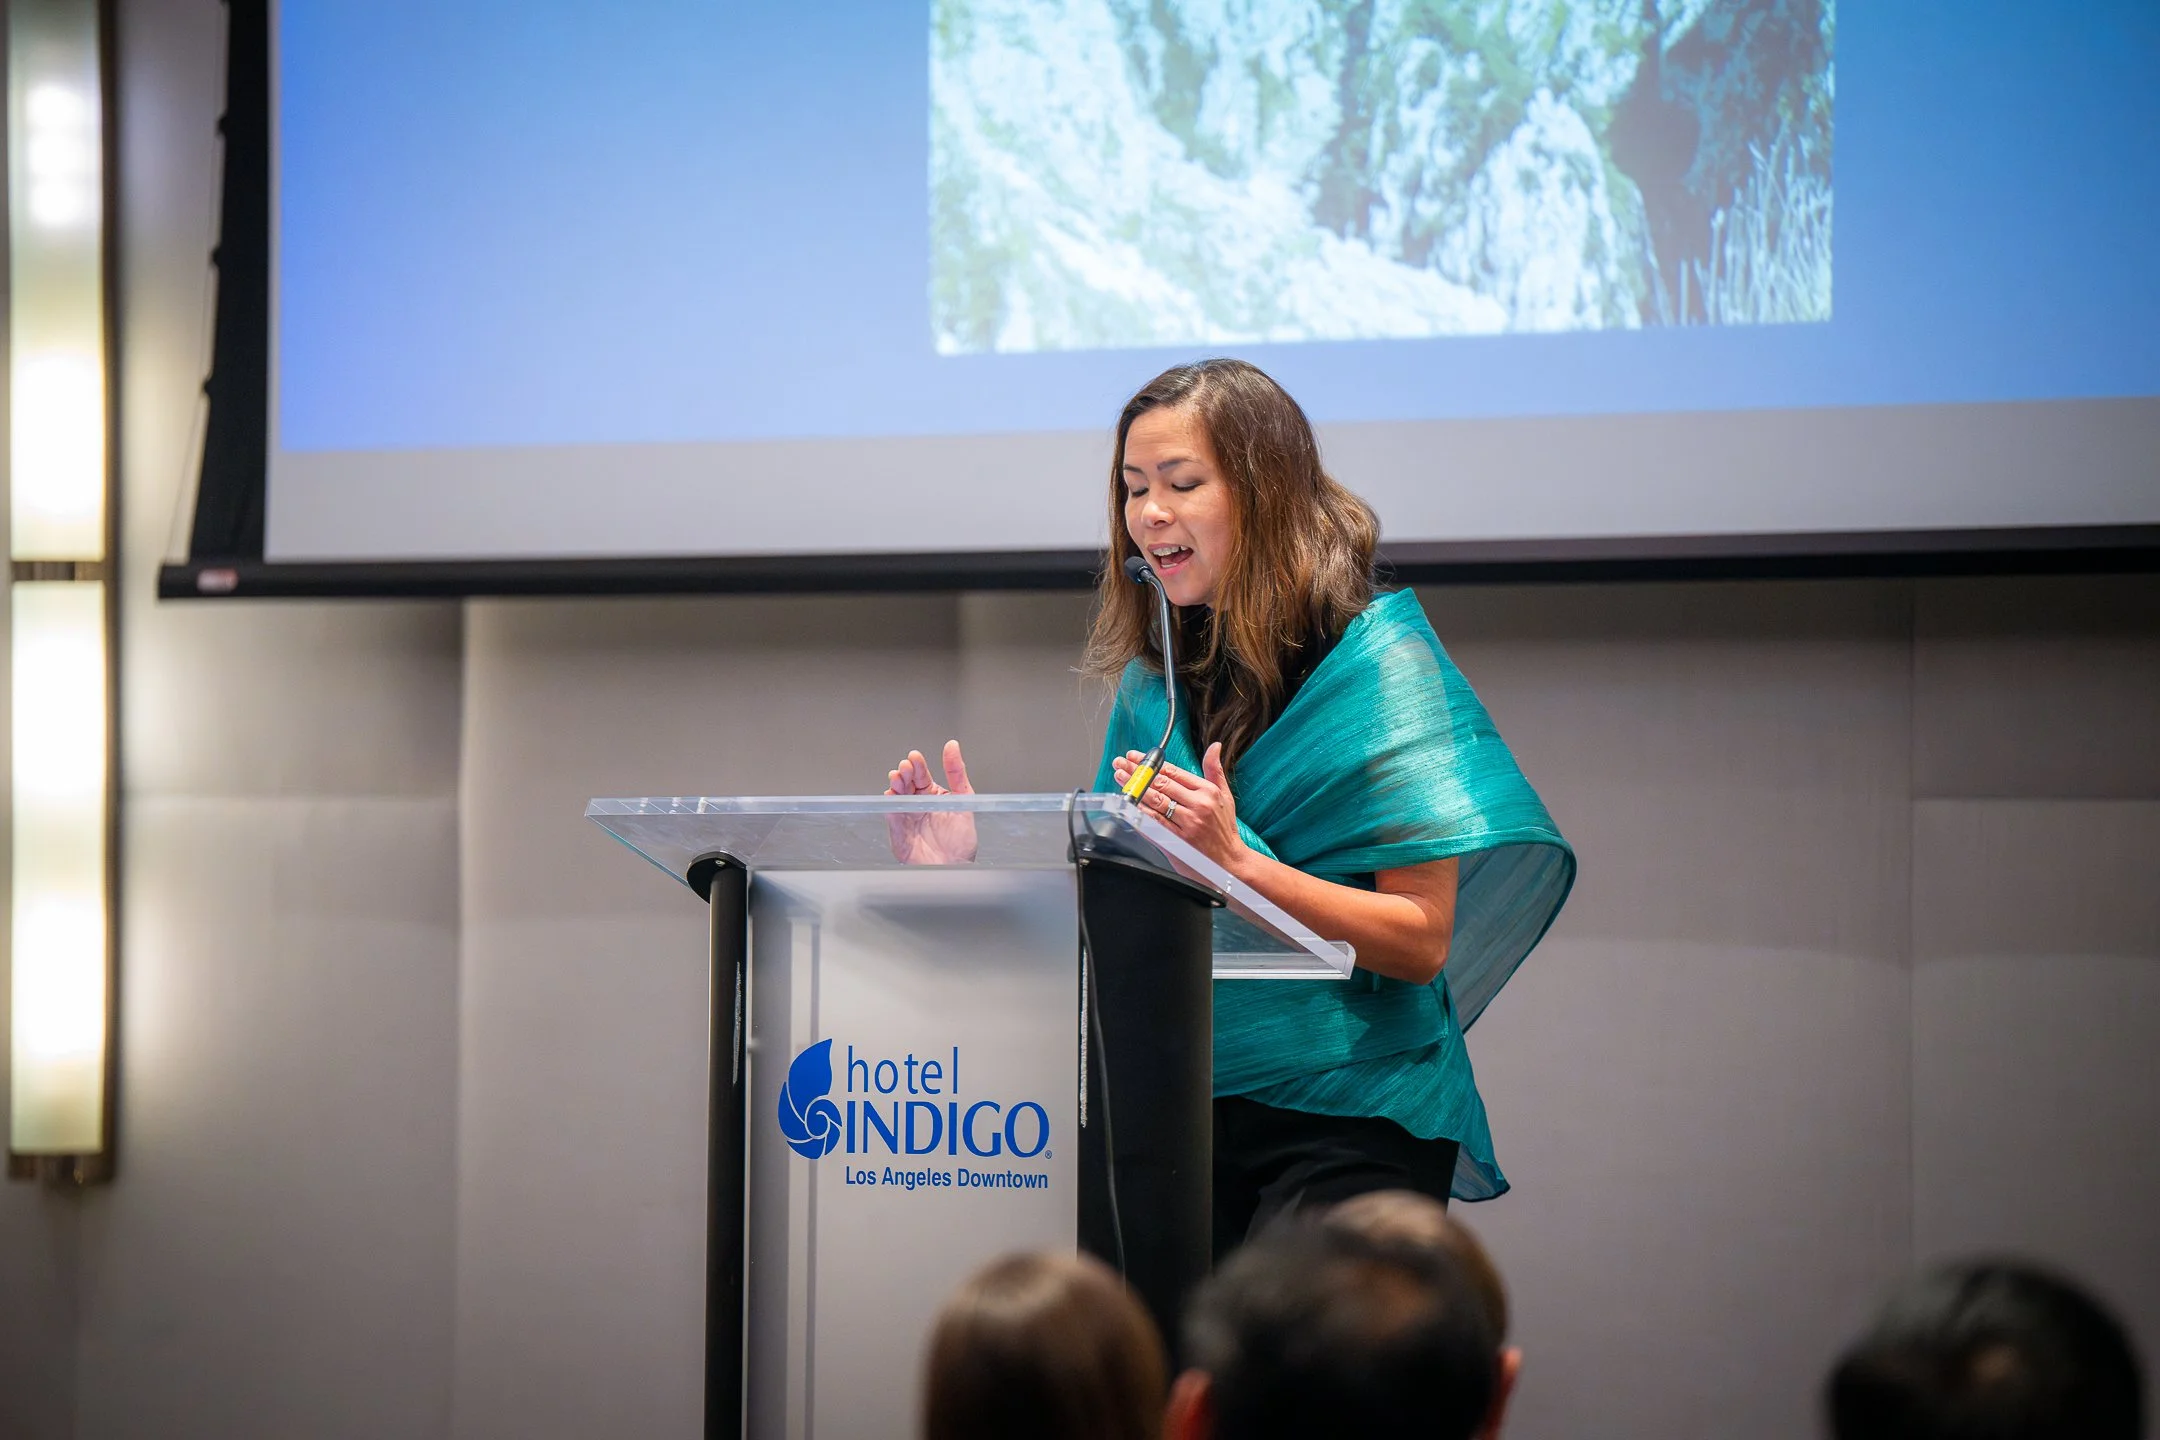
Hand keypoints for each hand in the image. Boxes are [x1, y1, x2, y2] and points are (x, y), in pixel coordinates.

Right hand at [883, 740, 978, 864]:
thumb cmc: (962, 840)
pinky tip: (891, 795)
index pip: (922, 776)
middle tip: (906, 767)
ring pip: (897, 795)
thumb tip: (953, 746)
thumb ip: (957, 772)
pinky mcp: (898, 831)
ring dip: (896, 785)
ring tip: (898, 777)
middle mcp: (918, 805)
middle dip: (905, 773)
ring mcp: (907, 817)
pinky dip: (890, 803)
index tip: (915, 757)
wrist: (955, 868)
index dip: (918, 766)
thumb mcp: (964, 800)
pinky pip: (891, 814)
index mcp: (933, 796)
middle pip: (907, 783)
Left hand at [1110, 742, 1246, 871]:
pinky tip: (1129, 804)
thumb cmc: (1224, 827)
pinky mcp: (1180, 840)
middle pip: (1161, 783)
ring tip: (1121, 779)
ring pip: (1156, 801)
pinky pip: (1156, 822)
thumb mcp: (1225, 795)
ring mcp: (1189, 823)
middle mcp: (1198, 805)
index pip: (1173, 771)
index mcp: (1207, 791)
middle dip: (1138, 772)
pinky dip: (1141, 812)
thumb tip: (1214, 746)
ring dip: (1135, 788)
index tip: (1134, 756)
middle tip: (1120, 764)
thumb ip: (1215, 770)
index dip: (1151, 762)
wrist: (1230, 861)